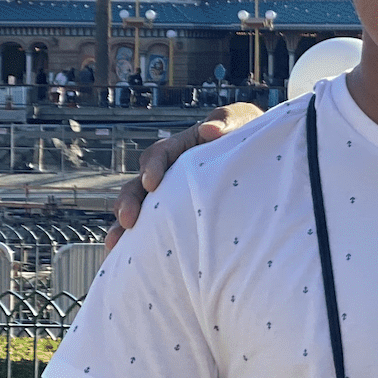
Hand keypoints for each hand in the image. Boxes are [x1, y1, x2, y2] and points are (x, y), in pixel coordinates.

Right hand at [106, 102, 264, 245]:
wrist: (262, 158)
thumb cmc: (248, 134)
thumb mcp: (241, 120)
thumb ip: (226, 120)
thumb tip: (209, 130)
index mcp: (181, 147)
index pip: (159, 155)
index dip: (153, 168)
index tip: (152, 184)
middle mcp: (169, 171)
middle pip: (139, 185)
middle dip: (129, 202)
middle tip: (128, 220)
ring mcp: (169, 194)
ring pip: (139, 207)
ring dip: (124, 224)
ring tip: (115, 243)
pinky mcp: (175, 213)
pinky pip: (152, 226)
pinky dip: (138, 240)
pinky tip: (129, 257)